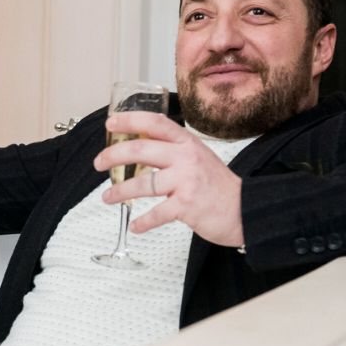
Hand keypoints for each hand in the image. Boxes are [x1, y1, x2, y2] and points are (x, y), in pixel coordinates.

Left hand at [93, 111, 244, 247]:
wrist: (247, 209)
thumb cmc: (219, 186)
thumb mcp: (198, 157)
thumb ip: (173, 152)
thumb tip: (140, 150)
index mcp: (187, 143)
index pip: (155, 123)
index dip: (130, 120)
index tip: (110, 124)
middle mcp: (186, 158)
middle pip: (140, 150)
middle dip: (113, 156)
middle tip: (98, 163)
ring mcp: (186, 181)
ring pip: (143, 183)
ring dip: (120, 191)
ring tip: (108, 197)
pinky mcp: (187, 206)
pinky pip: (156, 213)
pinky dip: (142, 222)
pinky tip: (135, 225)